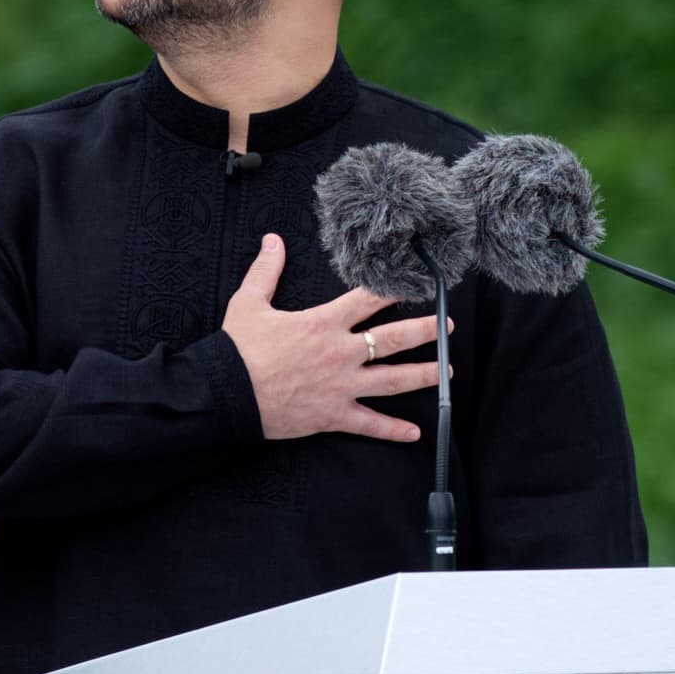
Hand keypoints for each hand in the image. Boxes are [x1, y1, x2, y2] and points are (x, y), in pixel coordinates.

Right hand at [221, 233, 448, 443]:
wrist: (226, 393)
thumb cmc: (237, 350)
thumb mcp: (249, 303)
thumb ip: (266, 270)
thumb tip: (272, 240)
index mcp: (323, 323)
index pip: (368, 300)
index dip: (393, 289)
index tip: (415, 283)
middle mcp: (340, 353)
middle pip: (393, 339)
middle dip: (425, 331)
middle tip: (448, 327)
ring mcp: (341, 386)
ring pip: (393, 380)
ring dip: (423, 376)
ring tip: (447, 371)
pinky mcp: (333, 415)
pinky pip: (369, 424)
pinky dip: (393, 430)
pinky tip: (414, 433)